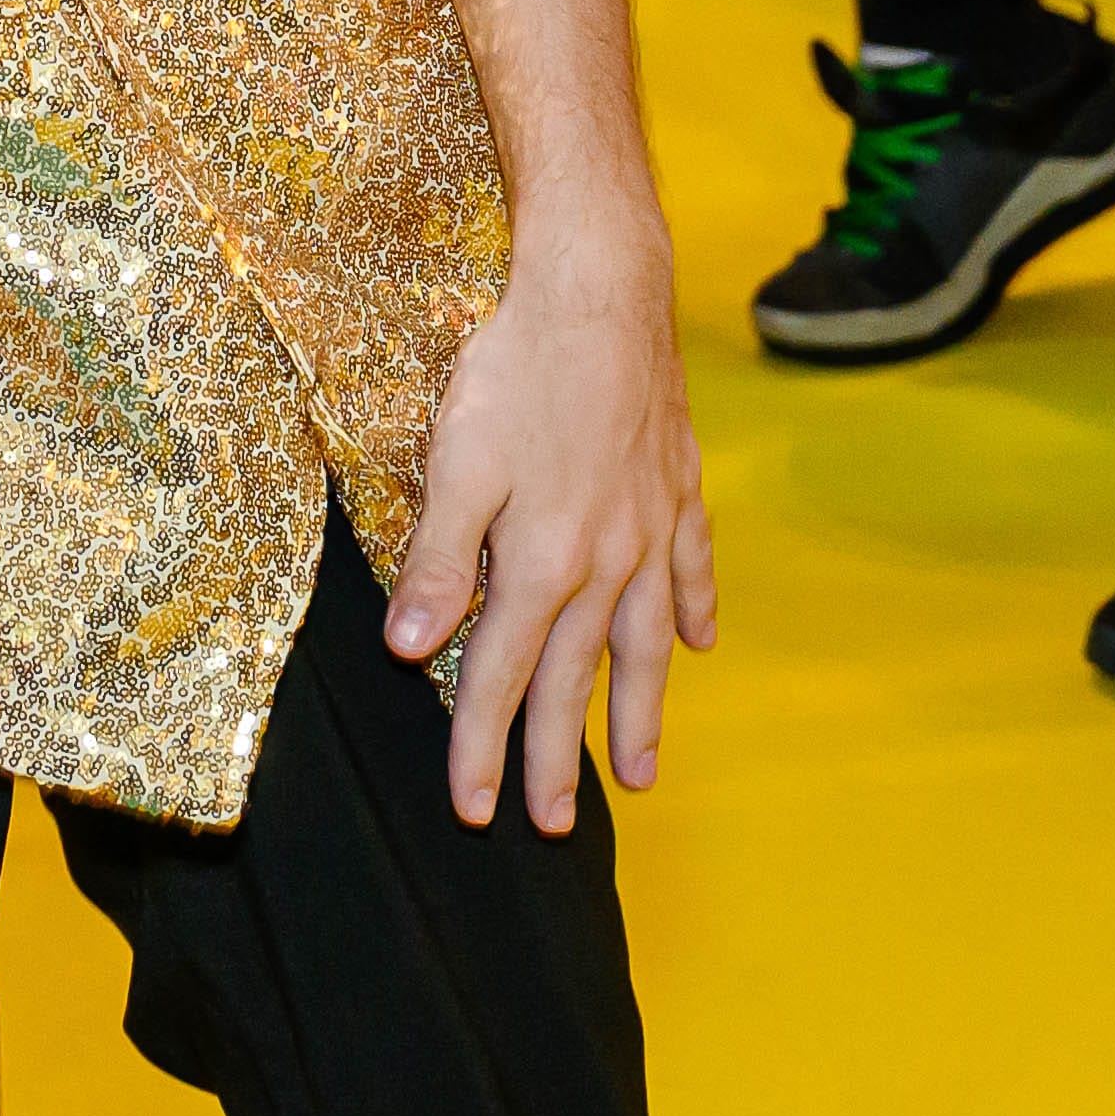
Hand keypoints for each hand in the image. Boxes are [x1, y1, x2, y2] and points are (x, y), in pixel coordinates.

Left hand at [387, 233, 716, 834]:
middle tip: (556, 826)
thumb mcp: (456, 464)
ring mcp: (651, 526)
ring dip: (640, 710)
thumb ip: (441, 562)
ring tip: (641, 772)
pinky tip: (701, 644)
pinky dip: (695, 608)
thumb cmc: (515, 369)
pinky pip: (691, 565)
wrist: (600, 289)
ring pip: (645, 642)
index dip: (481, 746)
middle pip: (576, 678)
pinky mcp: (677, 484)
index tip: (472, 810)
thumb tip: (413, 651)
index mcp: (544, 562)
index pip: (502, 676)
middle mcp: (606, 560)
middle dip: (559, 756)